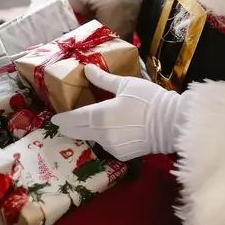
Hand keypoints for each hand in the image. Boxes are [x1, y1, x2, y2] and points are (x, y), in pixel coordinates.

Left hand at [52, 65, 184, 159]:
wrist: (170, 124)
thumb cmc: (148, 100)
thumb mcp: (125, 84)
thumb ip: (103, 80)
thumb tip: (87, 69)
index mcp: (99, 115)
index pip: (73, 119)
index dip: (63, 119)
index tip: (54, 119)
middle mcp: (101, 134)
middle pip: (79, 132)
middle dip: (69, 128)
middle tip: (62, 125)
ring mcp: (111, 146)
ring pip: (93, 139)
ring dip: (87, 133)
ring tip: (86, 126)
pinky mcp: (122, 154)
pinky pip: (107, 145)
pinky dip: (104, 139)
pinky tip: (109, 133)